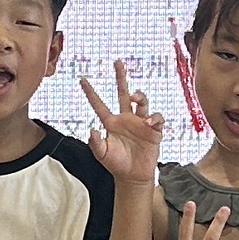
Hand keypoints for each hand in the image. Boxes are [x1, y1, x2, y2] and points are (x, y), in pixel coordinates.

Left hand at [81, 63, 162, 184]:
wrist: (133, 177)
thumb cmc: (116, 164)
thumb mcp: (101, 154)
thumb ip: (95, 142)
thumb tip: (91, 129)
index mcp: (111, 123)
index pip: (99, 104)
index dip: (90, 92)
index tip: (81, 80)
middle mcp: (125, 118)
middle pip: (123, 93)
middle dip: (121, 77)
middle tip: (118, 62)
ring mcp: (140, 123)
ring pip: (141, 102)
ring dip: (139, 96)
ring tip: (135, 98)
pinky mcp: (154, 130)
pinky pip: (156, 118)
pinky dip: (154, 118)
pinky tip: (149, 123)